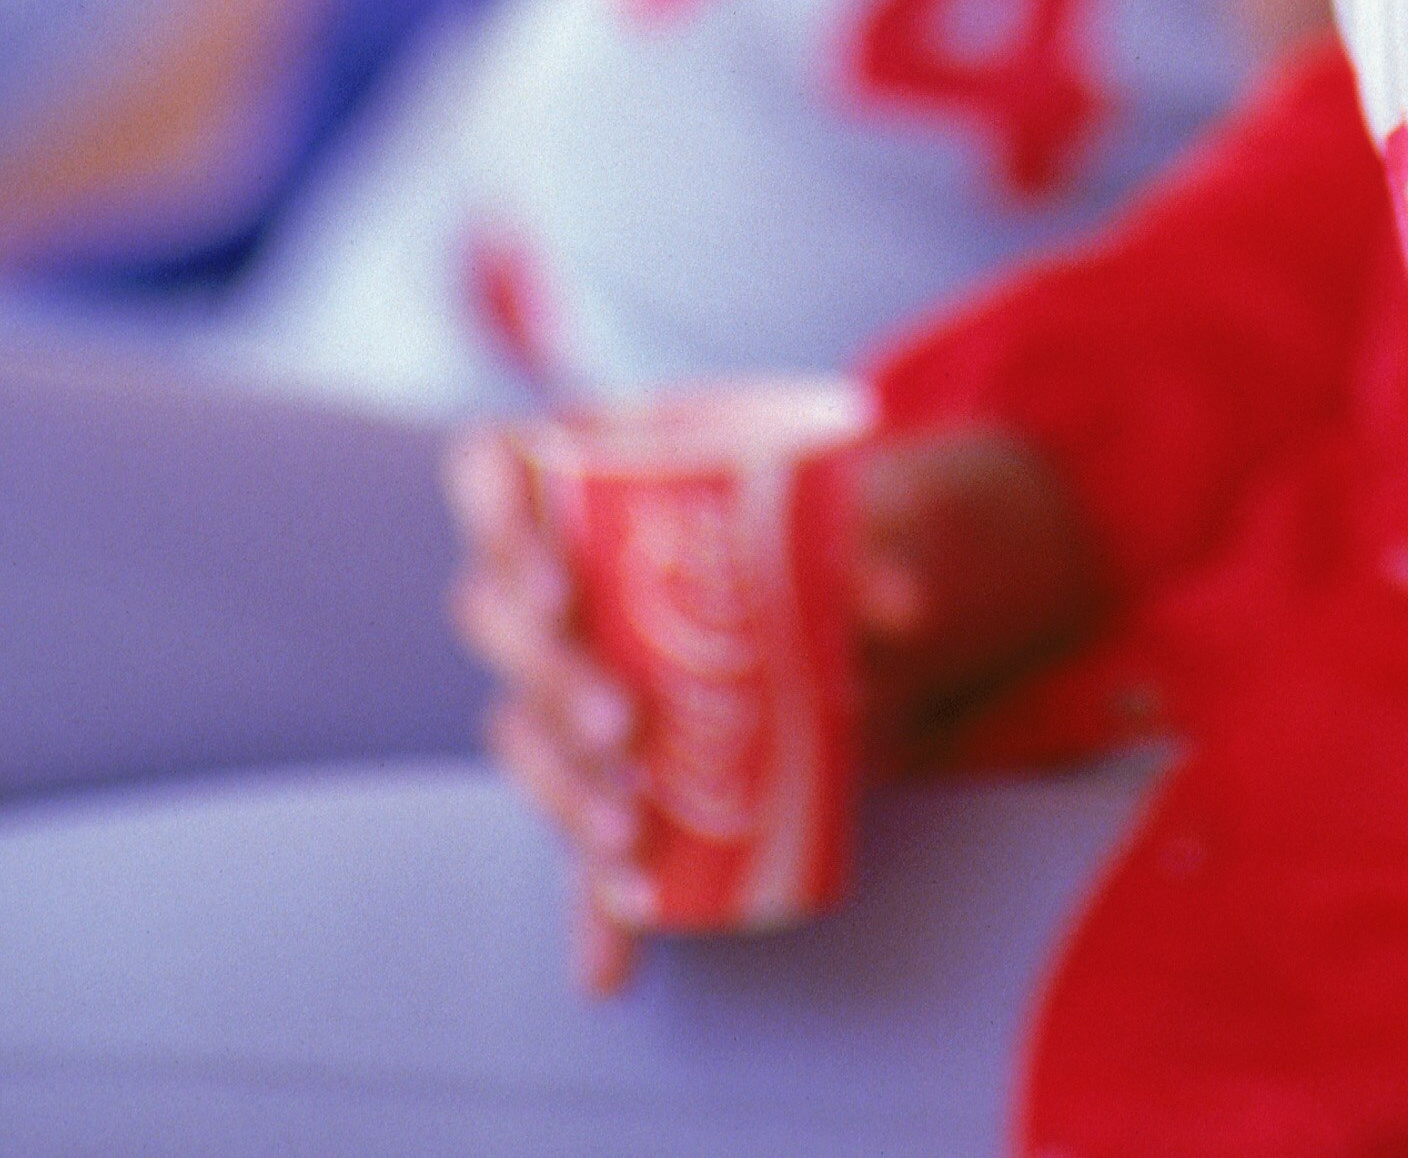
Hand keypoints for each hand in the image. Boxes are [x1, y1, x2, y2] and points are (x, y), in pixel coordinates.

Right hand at [444, 415, 1103, 992]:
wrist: (841, 592)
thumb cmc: (814, 518)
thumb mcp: (846, 513)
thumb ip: (871, 545)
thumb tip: (900, 607)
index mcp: (586, 473)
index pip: (486, 468)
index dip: (492, 518)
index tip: (559, 585)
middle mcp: (551, 569)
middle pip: (493, 612)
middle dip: (548, 676)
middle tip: (622, 724)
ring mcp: (565, 671)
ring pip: (519, 727)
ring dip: (561, 790)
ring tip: (628, 835)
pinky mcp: (605, 765)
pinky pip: (577, 833)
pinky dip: (593, 905)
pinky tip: (615, 960)